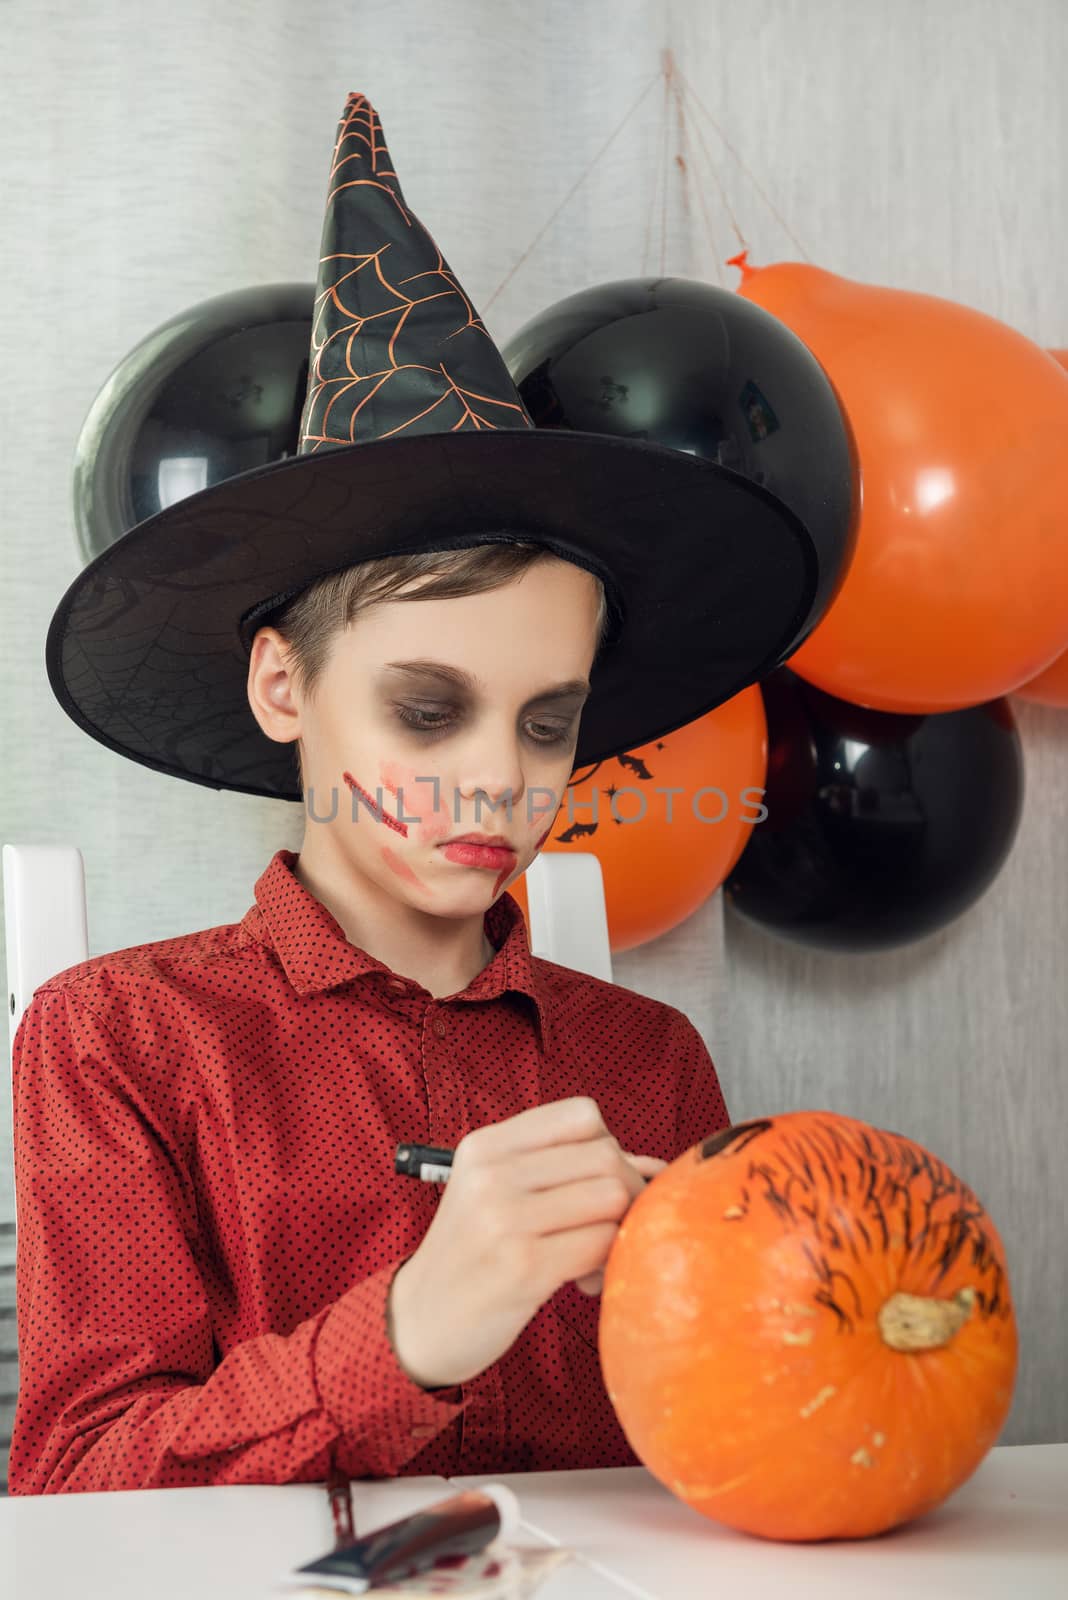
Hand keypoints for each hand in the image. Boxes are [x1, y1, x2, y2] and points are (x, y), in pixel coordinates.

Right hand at [387, 1098, 667, 1388]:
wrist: (420, 1322)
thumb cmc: (474, 1255)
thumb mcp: (498, 1194)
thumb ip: (566, 1171)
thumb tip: (656, 1168)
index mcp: (486, 1146)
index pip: (582, 1115)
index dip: (609, 1147)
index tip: (599, 1185)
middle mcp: (492, 1173)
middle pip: (606, 1156)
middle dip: (626, 1194)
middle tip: (608, 1229)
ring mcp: (505, 1218)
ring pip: (612, 1197)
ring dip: (619, 1232)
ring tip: (591, 1259)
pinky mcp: (523, 1266)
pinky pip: (603, 1244)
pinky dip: (608, 1264)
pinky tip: (583, 1282)